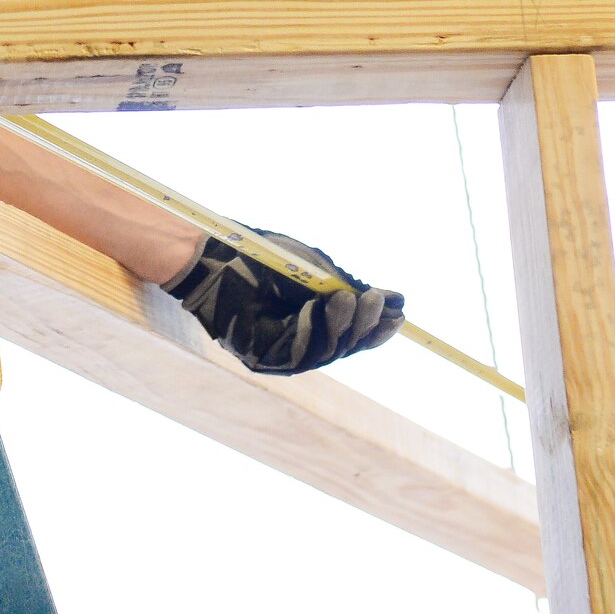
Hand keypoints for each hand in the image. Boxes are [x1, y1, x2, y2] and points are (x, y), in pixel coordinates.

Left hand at [161, 226, 402, 373]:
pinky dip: (315, 331)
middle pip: (343, 348)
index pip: (351, 333)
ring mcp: (279, 352)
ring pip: (326, 353)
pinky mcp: (260, 359)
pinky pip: (298, 354)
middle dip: (364, 326)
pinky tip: (323, 308)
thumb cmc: (261, 257)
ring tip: (349, 298)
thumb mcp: (316, 271)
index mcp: (312, 320)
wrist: (215, 254)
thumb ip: (350, 288)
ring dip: (344, 326)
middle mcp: (298, 340)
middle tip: (375, 302)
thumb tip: (397, 303)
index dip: (375, 327)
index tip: (398, 313)